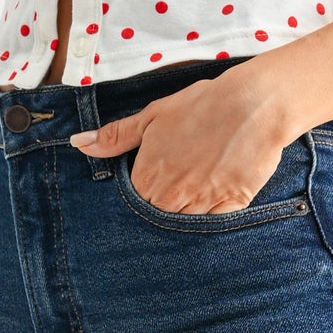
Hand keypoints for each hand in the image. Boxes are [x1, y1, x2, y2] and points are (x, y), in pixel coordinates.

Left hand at [69, 68, 294, 212]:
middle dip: (163, 207)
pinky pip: (214, 228)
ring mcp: (201, 205)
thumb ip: (115, 137)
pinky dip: (212, 220)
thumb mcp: (153, 116)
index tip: (155, 182)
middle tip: (180, 183)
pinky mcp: (231, 208)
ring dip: (186, 214)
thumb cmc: (202, 106)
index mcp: (147, 177)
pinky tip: (216, 200)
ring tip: (198, 189)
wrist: (253, 104)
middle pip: (157, 218)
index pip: (133, 203)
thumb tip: (79, 144)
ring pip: (184, 226)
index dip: (142, 194)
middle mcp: (171, 196)